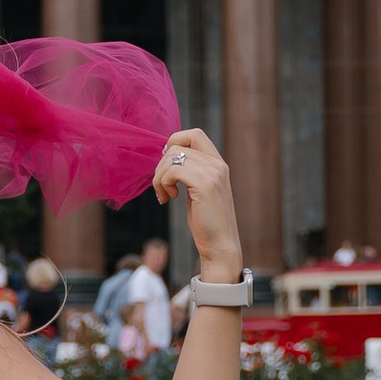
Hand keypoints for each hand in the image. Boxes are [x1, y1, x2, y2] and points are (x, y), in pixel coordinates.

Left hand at [154, 127, 241, 280]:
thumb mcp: (198, 190)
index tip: (167, 165)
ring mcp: (213, 173)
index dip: (174, 142)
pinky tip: (169, 199)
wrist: (220, 245)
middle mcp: (218, 164)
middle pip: (178, 144)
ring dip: (160, 176)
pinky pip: (173, 170)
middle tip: (162, 186)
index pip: (194, 134)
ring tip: (165, 195)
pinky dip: (163, 183)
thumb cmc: (206, 221)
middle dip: (162, 164)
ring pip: (172, 157)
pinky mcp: (205, 185)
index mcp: (218, 163)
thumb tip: (165, 155)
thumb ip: (189, 171)